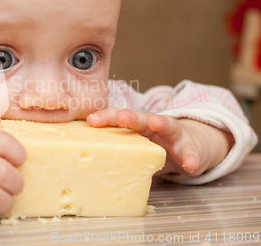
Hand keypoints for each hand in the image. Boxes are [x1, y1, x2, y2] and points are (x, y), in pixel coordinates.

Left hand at [86, 109, 233, 175]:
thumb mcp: (138, 149)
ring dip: (161, 123)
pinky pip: (192, 153)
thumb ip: (121, 152)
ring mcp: (174, 135)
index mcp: (137, 127)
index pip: (119, 119)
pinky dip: (191, 158)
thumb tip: (90, 164)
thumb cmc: (158, 147)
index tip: (90, 121)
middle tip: (121, 116)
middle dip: (129, 116)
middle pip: (140, 118)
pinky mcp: (192, 148)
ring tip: (156, 123)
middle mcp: (154, 126)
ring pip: (168, 125)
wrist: (191, 149)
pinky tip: (190, 164)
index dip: (105, 118)